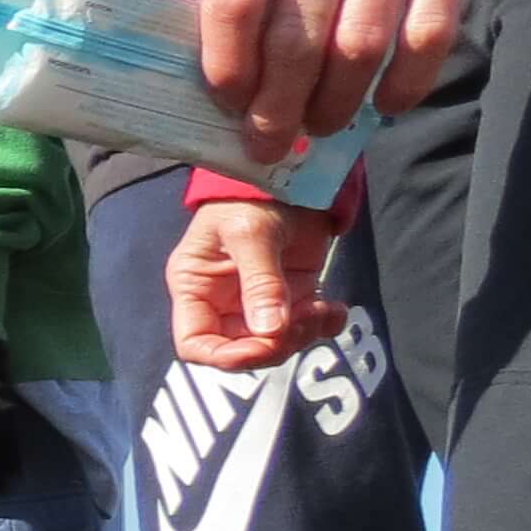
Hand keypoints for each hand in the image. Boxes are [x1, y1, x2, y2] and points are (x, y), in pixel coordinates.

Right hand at [167, 198, 345, 371]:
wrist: (291, 173)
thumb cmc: (252, 196)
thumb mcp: (251, 234)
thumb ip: (260, 282)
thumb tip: (270, 331)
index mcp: (195, 288)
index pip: (195, 343)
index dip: (224, 356)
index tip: (262, 345)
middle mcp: (222, 302)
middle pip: (239, 350)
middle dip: (274, 345)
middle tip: (303, 322)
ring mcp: (258, 302)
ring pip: (275, 344)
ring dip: (303, 335)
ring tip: (323, 308)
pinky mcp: (291, 297)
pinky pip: (305, 328)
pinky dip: (324, 326)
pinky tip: (335, 309)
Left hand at [200, 0, 484, 159]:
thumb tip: (224, 82)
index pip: (235, 0)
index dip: (228, 66)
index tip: (228, 104)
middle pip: (298, 35)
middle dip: (278, 105)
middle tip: (269, 142)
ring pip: (362, 44)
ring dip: (336, 103)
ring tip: (318, 126)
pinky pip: (429, 35)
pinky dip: (405, 83)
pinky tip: (383, 106)